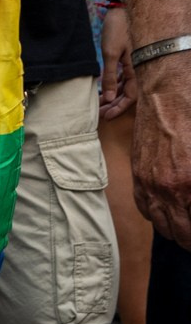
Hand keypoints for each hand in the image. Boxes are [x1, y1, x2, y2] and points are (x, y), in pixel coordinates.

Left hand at [98, 4, 133, 119]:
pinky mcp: (127, 58)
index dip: (119, 108)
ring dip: (113, 95)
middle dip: (114, 105)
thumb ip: (110, 76)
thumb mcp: (110, 53)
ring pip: (124, 85)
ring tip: (99, 104)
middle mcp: (137, 68)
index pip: (131, 96)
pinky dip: (114, 84)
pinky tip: (104, 90)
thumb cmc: (117, 29)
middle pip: (127, 93)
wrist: (121, 9)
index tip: (107, 117)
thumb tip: (110, 98)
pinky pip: (122, 76)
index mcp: (137, 69)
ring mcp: (133, 63)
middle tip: (100, 113)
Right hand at [132, 54, 190, 246]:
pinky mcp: (138, 173)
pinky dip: (158, 217)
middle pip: (181, 234)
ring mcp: (149, 183)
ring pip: (162, 226)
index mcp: (190, 185)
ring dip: (177, 232)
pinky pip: (145, 208)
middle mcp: (168, 190)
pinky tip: (169, 214)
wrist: (167, 89)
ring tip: (188, 230)